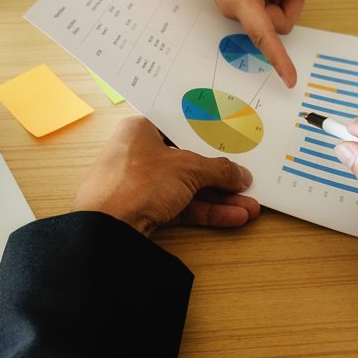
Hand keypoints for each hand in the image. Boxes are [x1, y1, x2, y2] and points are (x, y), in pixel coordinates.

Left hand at [71, 116, 260, 236]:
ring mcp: (141, 185)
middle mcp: (139, 155)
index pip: (180, 129)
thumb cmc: (138, 183)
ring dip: (220, 199)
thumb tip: (240, 175)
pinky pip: (182, 207)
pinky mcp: (144, 211)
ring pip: (188, 188)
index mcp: (141, 130)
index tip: (233, 144)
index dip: (208, 137)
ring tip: (250, 206)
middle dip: (221, 175)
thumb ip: (218, 170)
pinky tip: (234, 217)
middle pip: (188, 162)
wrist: (107, 229)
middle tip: (247, 180)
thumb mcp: (188, 168)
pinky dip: (207, 212)